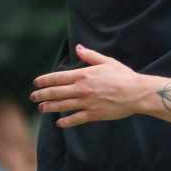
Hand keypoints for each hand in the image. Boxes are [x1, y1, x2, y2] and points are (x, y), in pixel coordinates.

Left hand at [31, 44, 148, 126]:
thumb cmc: (123, 75)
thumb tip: (79, 47)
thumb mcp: (106, 61)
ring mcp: (86, 103)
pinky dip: (66, 121)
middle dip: (42, 94)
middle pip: (56, 92)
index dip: (45, 80)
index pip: (58, 77)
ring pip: (62, 105)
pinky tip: (59, 123)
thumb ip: (90, 55)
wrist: (136, 92)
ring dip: (49, 107)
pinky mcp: (93, 114)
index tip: (36, 82)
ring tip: (41, 108)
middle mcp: (82, 89)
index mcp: (83, 75)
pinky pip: (75, 119)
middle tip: (33, 97)